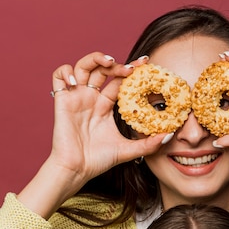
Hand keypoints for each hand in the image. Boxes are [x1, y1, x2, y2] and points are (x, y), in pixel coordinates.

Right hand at [49, 52, 168, 187]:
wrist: (77, 170)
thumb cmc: (99, 161)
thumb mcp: (128, 151)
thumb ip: (148, 144)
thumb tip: (170, 135)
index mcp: (105, 106)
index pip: (119, 80)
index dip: (131, 69)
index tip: (145, 63)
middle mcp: (91, 98)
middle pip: (102, 69)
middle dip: (117, 63)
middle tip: (129, 68)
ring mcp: (76, 97)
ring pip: (82, 66)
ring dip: (94, 58)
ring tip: (108, 62)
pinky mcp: (62, 100)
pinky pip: (59, 75)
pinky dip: (65, 71)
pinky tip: (76, 81)